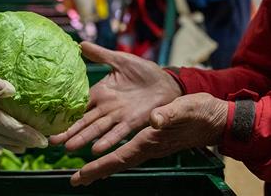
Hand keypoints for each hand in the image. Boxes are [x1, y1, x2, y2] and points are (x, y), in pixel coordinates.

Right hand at [50, 42, 181, 154]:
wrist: (168, 82)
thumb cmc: (144, 71)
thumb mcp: (120, 60)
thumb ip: (100, 55)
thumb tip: (80, 44)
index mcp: (100, 93)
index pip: (78, 105)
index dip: (64, 112)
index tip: (49, 119)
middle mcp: (105, 108)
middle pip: (83, 121)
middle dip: (68, 131)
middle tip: (52, 140)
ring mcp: (118, 116)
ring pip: (96, 129)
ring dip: (83, 138)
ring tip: (68, 147)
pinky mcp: (132, 122)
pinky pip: (118, 133)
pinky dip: (107, 141)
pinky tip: (96, 150)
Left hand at [70, 93, 227, 185]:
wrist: (215, 120)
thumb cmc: (200, 113)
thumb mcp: (186, 108)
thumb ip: (170, 114)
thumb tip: (154, 119)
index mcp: (150, 141)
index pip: (120, 157)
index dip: (101, 166)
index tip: (82, 173)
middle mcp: (147, 148)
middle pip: (116, 164)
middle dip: (95, 172)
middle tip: (75, 181)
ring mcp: (149, 147)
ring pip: (120, 159)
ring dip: (101, 167)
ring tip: (83, 174)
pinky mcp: (150, 142)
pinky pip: (127, 153)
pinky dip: (113, 158)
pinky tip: (105, 158)